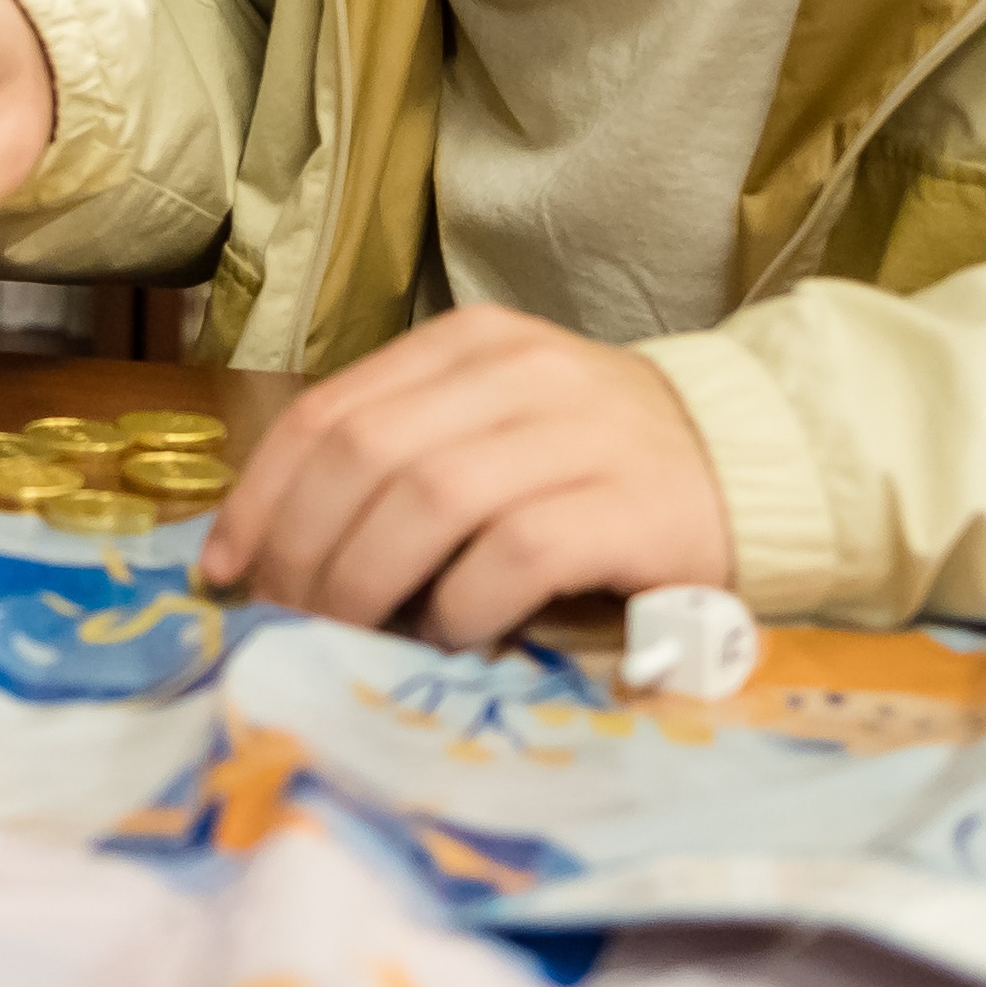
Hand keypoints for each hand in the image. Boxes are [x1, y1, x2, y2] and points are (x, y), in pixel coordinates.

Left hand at [197, 306, 730, 646]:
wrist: (757, 470)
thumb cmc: (598, 468)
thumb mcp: (492, 432)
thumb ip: (400, 462)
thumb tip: (274, 549)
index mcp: (470, 347)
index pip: (330, 411)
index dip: (263, 494)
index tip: (229, 568)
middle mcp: (520, 374)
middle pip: (365, 454)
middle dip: (305, 546)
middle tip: (289, 617)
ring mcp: (580, 435)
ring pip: (427, 498)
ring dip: (367, 579)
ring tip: (352, 634)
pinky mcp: (632, 507)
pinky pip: (512, 554)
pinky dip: (460, 605)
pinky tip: (449, 639)